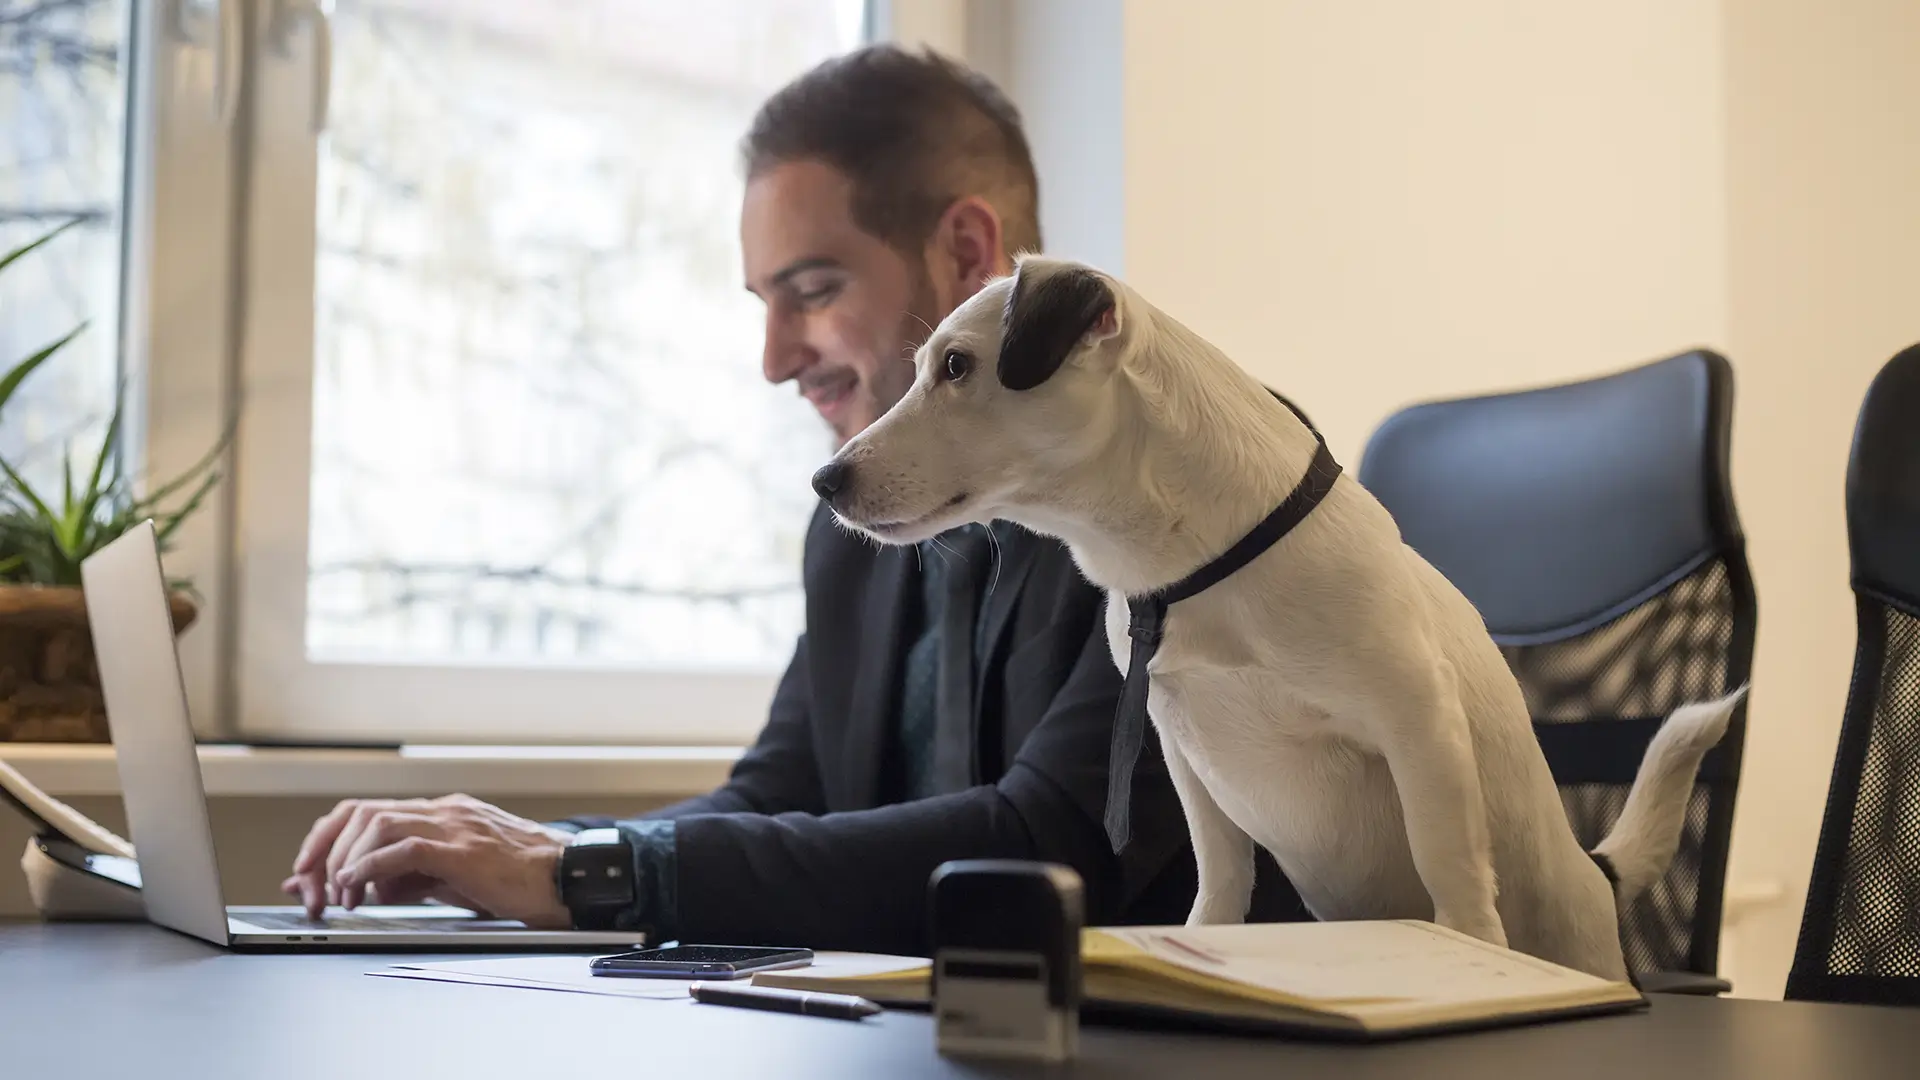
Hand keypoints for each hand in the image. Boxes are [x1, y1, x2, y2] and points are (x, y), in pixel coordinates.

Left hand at [280, 793, 573, 927]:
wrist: (568, 877)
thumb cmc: (518, 882)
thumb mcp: (452, 878)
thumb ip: (408, 877)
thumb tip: (358, 889)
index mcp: (439, 814)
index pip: (365, 812)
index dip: (326, 840)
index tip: (303, 874)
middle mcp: (442, 811)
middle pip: (360, 812)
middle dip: (323, 850)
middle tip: (312, 891)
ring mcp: (453, 825)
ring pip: (377, 822)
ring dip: (346, 860)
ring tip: (341, 896)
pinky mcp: (464, 848)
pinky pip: (405, 847)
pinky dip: (371, 867)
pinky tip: (360, 887)